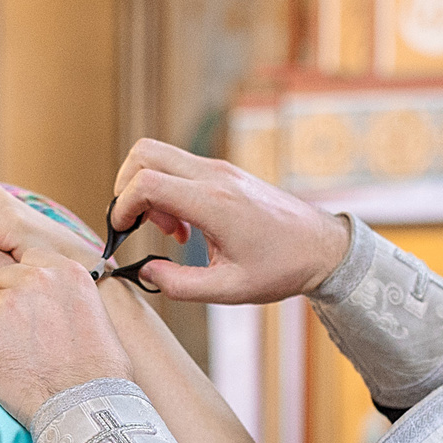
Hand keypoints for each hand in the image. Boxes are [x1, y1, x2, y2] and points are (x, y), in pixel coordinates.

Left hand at [0, 250, 134, 424]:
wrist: (84, 405)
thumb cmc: (98, 371)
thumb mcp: (95, 313)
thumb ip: (64, 295)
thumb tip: (47, 298)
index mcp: (67, 271)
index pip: (29, 262)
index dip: (29, 286)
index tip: (37, 309)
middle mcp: (36, 279)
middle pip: (2, 281)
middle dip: (9, 306)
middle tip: (27, 339)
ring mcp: (7, 304)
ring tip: (22, 359)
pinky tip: (10, 372)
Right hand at [106, 140, 352, 304]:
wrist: (321, 247)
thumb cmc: (281, 268)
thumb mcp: (230, 290)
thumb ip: (180, 285)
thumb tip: (145, 271)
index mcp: (214, 202)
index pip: (147, 182)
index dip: (122, 206)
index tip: (121, 233)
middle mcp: (214, 176)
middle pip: (144, 152)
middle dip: (126, 187)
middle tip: (139, 225)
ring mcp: (219, 169)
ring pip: (159, 155)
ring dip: (148, 189)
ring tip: (170, 230)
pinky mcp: (223, 172)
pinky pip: (179, 167)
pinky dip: (167, 189)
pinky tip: (186, 225)